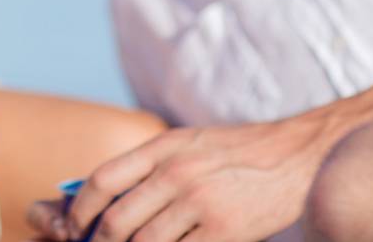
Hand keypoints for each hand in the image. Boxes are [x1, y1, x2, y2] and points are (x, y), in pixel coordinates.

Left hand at [46, 116, 331, 241]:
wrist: (298, 156)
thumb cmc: (237, 152)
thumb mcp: (187, 143)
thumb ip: (148, 165)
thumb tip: (104, 197)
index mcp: (162, 148)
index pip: (102, 181)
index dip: (80, 211)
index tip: (74, 228)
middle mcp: (175, 173)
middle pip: (117, 220)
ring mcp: (200, 202)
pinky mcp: (225, 230)